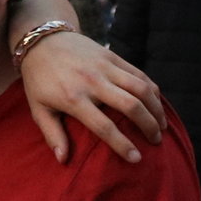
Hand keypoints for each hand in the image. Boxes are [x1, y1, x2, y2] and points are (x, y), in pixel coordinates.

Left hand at [20, 31, 164, 164]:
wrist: (41, 40)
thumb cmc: (39, 80)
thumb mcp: (38, 108)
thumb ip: (52, 134)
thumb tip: (63, 161)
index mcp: (73, 98)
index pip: (104, 126)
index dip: (122, 145)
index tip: (136, 159)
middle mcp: (92, 82)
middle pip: (130, 106)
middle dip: (148, 126)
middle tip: (156, 141)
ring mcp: (104, 67)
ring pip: (141, 88)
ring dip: (156, 108)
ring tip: (162, 125)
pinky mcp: (112, 56)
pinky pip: (138, 73)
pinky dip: (152, 89)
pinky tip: (157, 103)